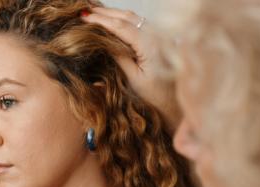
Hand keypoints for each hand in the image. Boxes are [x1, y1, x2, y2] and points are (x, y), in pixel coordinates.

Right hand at [82, 7, 181, 131]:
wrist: (174, 102)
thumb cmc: (155, 96)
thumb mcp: (132, 78)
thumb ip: (118, 56)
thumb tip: (101, 39)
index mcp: (151, 46)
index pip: (121, 27)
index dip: (101, 20)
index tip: (85, 17)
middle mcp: (158, 36)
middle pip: (128, 17)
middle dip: (106, 12)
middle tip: (86, 11)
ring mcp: (161, 35)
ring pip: (134, 17)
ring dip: (115, 13)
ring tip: (96, 12)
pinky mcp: (161, 38)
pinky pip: (141, 23)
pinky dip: (125, 19)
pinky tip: (113, 20)